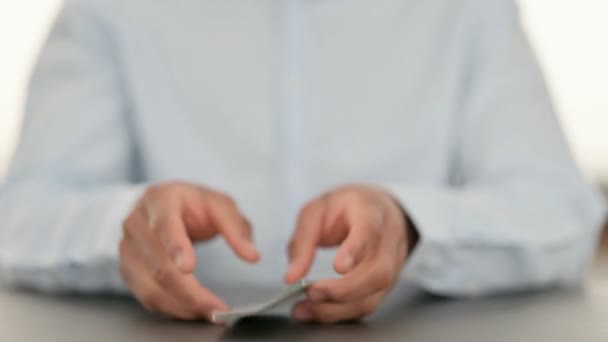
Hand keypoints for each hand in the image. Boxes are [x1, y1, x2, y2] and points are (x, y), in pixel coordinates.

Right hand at [119, 181, 258, 320]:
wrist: (159, 205)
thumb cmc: (190, 204)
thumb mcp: (219, 205)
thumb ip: (236, 228)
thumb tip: (252, 255)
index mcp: (160, 199)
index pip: (164, 224)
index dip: (175, 246)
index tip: (188, 267)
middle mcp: (137, 223)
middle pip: (159, 265)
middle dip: (190, 291)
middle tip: (216, 307)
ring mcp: (127, 247)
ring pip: (151, 286)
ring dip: (182, 305)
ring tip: (209, 312)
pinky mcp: (126, 269)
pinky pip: (147, 296)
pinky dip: (171, 308)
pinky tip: (192, 310)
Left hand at [284, 184, 415, 322]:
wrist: (376, 208)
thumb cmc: (346, 207)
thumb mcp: (317, 210)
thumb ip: (303, 241)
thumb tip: (291, 277)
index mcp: (371, 212)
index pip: (370, 231)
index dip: (355, 250)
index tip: (339, 267)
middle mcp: (389, 240)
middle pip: (378, 272)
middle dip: (343, 290)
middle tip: (311, 293)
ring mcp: (392, 265)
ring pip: (375, 294)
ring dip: (339, 308)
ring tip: (306, 309)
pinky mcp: (385, 284)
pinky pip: (368, 304)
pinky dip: (342, 313)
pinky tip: (318, 312)